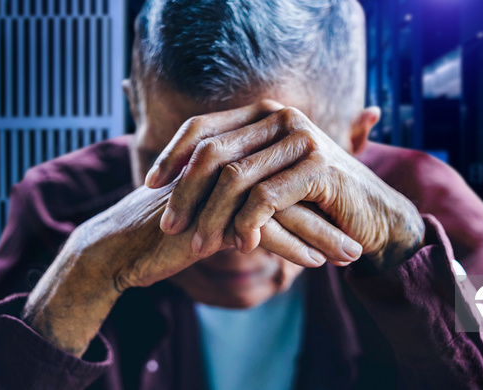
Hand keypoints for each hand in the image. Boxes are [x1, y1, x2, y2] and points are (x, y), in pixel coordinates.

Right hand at [21, 114, 361, 355]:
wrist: (120, 247)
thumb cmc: (167, 230)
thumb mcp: (209, 211)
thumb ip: (242, 203)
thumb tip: (281, 212)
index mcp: (229, 161)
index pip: (285, 173)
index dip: (318, 197)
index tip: (346, 218)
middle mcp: (226, 170)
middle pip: (292, 188)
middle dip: (330, 216)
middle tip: (361, 237)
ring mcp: (218, 192)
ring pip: (284, 209)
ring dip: (321, 234)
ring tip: (351, 255)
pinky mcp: (209, 219)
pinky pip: (261, 232)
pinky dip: (292, 248)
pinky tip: (315, 263)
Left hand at [146, 100, 424, 269]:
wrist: (373, 216)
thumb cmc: (315, 202)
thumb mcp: (270, 180)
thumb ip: (235, 169)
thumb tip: (176, 180)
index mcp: (265, 114)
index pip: (203, 126)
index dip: (171, 155)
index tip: (149, 185)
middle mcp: (282, 118)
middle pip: (212, 152)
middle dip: (184, 192)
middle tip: (170, 225)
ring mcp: (302, 139)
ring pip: (235, 178)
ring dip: (212, 217)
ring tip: (199, 245)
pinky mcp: (320, 167)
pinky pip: (266, 198)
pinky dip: (248, 224)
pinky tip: (241, 246)